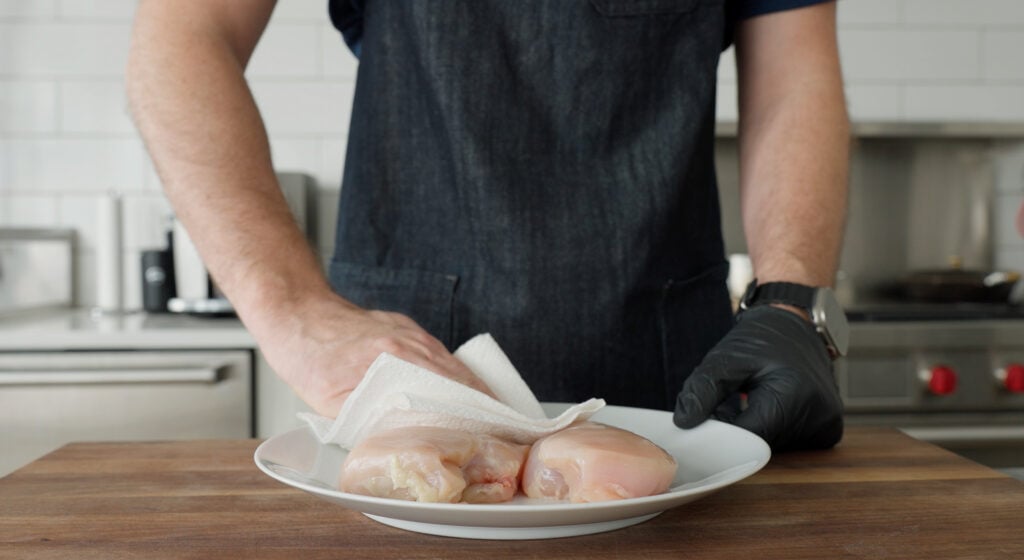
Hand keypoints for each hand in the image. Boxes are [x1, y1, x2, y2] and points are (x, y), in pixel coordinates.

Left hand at [257, 295, 494, 417]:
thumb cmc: (308, 355)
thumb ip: (367, 418)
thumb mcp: (329, 400)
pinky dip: (458, 376)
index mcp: (394, 359)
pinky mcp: (408, 330)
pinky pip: (442, 356)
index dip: (475, 415)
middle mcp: (410, 344)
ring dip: (476, 393)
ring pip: (456, 367)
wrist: (296, 313)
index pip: (450, 391)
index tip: (494, 434)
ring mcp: (412, 334)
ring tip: (493, 420)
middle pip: (462, 379)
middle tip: (504, 434)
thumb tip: (396, 441)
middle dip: (486, 408)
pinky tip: (465, 393)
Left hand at [673, 305, 842, 450]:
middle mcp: (819, 417)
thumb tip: (684, 423)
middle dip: (736, 432)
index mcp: (795, 395)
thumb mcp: (726, 358)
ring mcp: (827, 427)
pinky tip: (765, 407)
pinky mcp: (827, 432)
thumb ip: (702, 390)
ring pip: (773, 447)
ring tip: (748, 400)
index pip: (748, 437)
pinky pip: (788, 443)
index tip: (703, 425)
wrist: (798, 326)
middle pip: (761, 446)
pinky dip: (769, 430)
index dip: (721, 436)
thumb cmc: (763, 339)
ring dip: (753, 431)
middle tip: (725, 406)